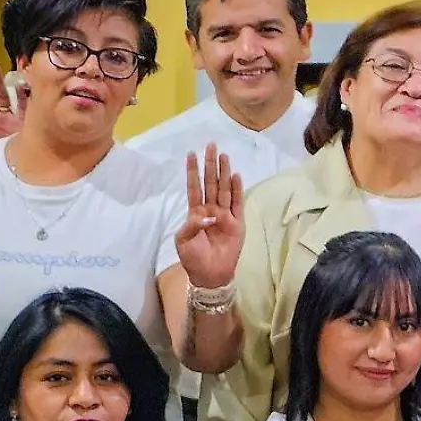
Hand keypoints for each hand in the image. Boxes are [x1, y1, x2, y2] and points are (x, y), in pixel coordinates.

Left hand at [175, 145, 244, 289]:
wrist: (210, 275)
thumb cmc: (193, 258)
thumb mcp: (183, 241)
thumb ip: (191, 225)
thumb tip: (204, 215)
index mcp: (195, 213)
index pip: (194, 187)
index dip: (192, 172)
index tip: (190, 154)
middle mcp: (210, 210)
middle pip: (210, 183)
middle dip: (210, 165)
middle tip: (210, 146)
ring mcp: (224, 215)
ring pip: (224, 189)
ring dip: (224, 172)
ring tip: (223, 156)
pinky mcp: (237, 223)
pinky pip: (237, 203)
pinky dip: (236, 190)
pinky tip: (235, 176)